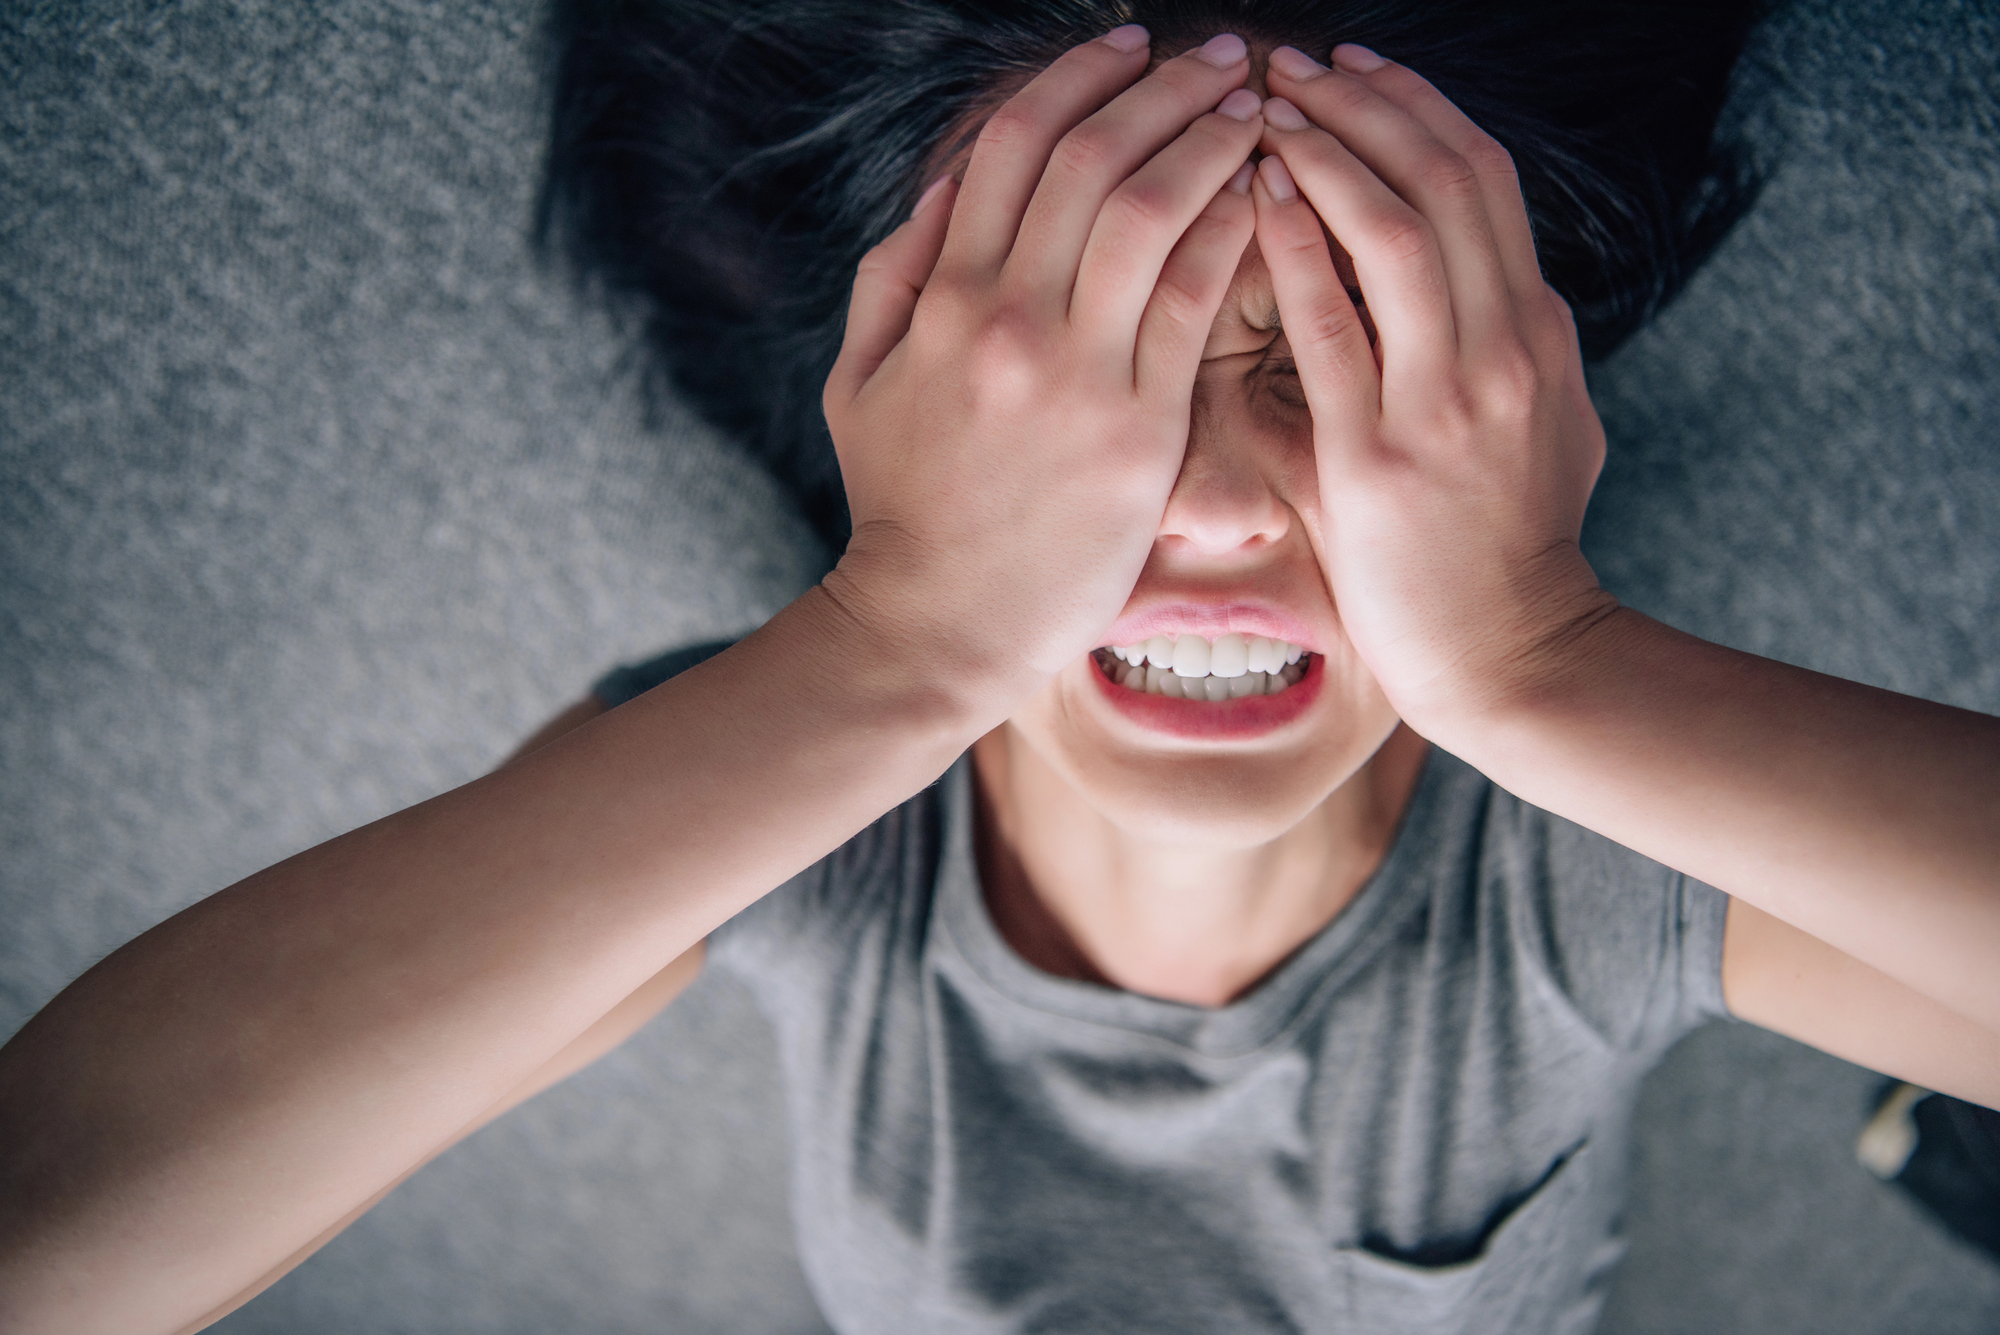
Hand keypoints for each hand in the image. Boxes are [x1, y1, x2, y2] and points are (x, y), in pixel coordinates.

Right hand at [820, 29, 1262, 721]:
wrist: (940, 624)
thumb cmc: (901, 506)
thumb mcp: (858, 383)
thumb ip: (892, 277)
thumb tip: (943, 185)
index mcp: (943, 297)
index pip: (1014, 146)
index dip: (1076, 79)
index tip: (1126, 47)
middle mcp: (1009, 318)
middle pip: (1093, 159)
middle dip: (1162, 87)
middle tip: (1217, 54)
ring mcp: (1077, 373)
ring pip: (1152, 212)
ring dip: (1210, 141)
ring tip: (1255, 106)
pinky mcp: (1137, 431)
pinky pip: (1193, 304)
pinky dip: (1231, 234)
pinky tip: (1265, 196)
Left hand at [1252, 45, 1615, 735]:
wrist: (1511, 654)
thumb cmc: (1501, 544)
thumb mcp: (1539, 424)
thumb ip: (1500, 347)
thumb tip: (1467, 284)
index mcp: (1536, 331)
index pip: (1483, 179)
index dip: (1415, 107)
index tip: (1351, 67)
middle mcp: (1504, 348)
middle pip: (1450, 179)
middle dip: (1369, 103)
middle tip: (1290, 60)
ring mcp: (1450, 401)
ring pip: (1403, 234)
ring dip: (1332, 155)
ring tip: (1266, 109)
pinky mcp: (1384, 458)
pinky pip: (1339, 330)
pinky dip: (1301, 252)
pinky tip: (1257, 198)